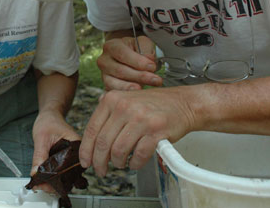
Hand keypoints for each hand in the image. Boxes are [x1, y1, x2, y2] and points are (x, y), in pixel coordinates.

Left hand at [31, 109, 80, 192]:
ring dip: (54, 181)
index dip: (60, 179)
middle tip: (41, 185)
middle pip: (70, 175)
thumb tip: (36, 173)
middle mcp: (77, 153)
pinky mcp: (66, 160)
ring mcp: (72, 158)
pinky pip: (61, 172)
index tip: (47, 183)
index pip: (73, 167)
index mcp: (77, 145)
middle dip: (56, 183)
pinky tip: (43, 179)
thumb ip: (39, 155)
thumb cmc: (49, 121)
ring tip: (41, 183)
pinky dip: (52, 176)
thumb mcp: (41, 138)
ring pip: (65, 176)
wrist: (49, 116)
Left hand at [79, 87, 195, 176]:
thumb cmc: (154, 105)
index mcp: (112, 99)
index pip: (92, 129)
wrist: (183, 103)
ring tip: (120, 164)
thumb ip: (108, 113)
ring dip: (118, 163)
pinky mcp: (155, 130)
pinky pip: (139, 154)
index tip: (86, 161)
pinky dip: (135, 163)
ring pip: (119, 150)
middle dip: (99, 161)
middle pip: (103, 142)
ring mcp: (140, 118)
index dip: (86, 149)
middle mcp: (124, 106)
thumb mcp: (125, 99)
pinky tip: (135, 162)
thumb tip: (91, 139)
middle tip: (101, 169)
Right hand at [97, 36, 160, 90]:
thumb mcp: (142, 42)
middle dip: (140, 76)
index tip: (152, 66)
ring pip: (115, 84)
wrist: (127, 56)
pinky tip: (134, 96)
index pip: (123, 54)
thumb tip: (149, 60)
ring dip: (131, 87)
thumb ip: (146, 49)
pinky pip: (114, 92)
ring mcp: (104, 75)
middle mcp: (104, 60)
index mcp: (111, 46)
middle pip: (120, 70)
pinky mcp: (107, 87)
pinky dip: (125, 94)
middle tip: (156, 80)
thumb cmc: (135, 49)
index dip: (138, 61)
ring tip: (144, 89)